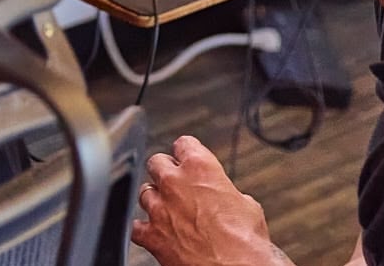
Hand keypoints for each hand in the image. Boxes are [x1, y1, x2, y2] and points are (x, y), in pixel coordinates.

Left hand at [130, 136, 287, 265]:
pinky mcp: (151, 234)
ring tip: (167, 208)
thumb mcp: (247, 206)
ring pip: (144, 191)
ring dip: (155, 199)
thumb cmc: (245, 241)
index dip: (186, 151)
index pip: (184, 144)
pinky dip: (144, 229)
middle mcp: (174, 183)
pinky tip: (153, 231)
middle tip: (175, 182)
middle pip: (157, 162)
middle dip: (165, 171)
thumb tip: (225, 198)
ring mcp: (159, 208)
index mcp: (200, 168)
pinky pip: (136, 227)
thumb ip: (226, 193)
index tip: (186, 156)